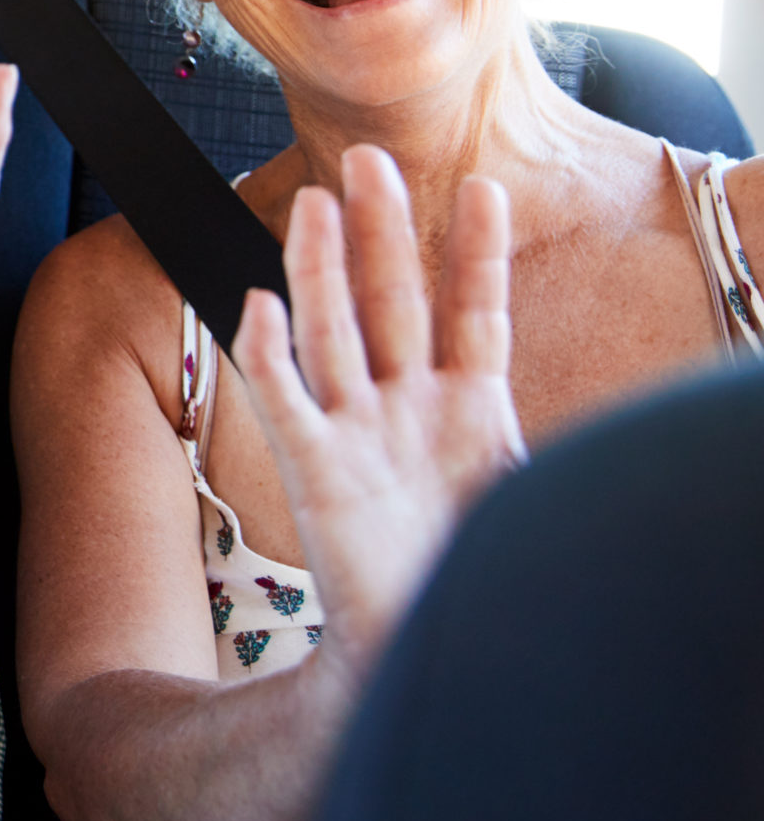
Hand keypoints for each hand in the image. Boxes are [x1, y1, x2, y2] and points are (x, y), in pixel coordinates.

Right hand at [232, 149, 526, 670]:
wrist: (420, 660)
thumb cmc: (477, 587)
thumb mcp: (532, 505)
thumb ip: (541, 453)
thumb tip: (561, 417)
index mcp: (470, 416)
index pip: (475, 314)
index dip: (478, 254)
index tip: (483, 187)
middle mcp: (406, 412)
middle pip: (391, 300)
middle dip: (383, 229)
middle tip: (367, 160)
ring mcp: (357, 436)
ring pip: (335, 332)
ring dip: (323, 268)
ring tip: (318, 204)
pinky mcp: (314, 473)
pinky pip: (286, 400)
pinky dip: (268, 351)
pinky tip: (260, 302)